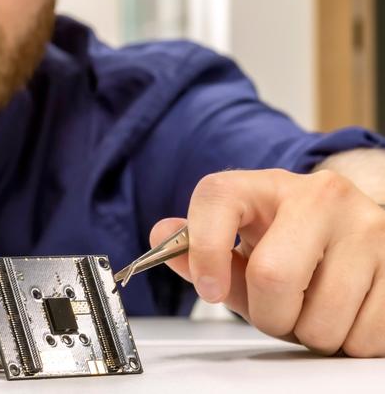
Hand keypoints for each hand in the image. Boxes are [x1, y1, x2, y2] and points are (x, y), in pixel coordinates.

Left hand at [150, 169, 384, 356]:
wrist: (350, 232)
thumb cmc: (285, 239)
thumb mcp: (239, 239)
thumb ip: (196, 247)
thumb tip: (162, 235)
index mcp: (267, 184)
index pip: (217, 198)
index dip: (203, 251)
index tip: (210, 289)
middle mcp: (321, 195)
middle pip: (272, 277)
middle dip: (267, 315)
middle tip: (274, 310)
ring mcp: (368, 227)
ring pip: (322, 320)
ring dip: (309, 334)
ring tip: (312, 306)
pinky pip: (364, 337)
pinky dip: (347, 342)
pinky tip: (344, 311)